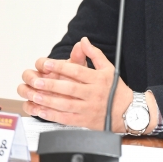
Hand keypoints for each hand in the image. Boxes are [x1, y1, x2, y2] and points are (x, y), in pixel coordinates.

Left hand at [17, 37, 135, 131]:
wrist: (127, 111)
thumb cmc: (116, 89)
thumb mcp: (108, 68)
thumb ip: (94, 54)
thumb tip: (83, 41)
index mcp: (98, 79)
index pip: (77, 72)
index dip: (61, 67)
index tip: (46, 64)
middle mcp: (93, 94)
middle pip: (70, 89)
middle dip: (51, 85)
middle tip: (36, 81)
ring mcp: (89, 108)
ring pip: (66, 105)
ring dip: (49, 101)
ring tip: (35, 95)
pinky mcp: (85, 121)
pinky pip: (67, 119)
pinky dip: (53, 116)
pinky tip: (42, 111)